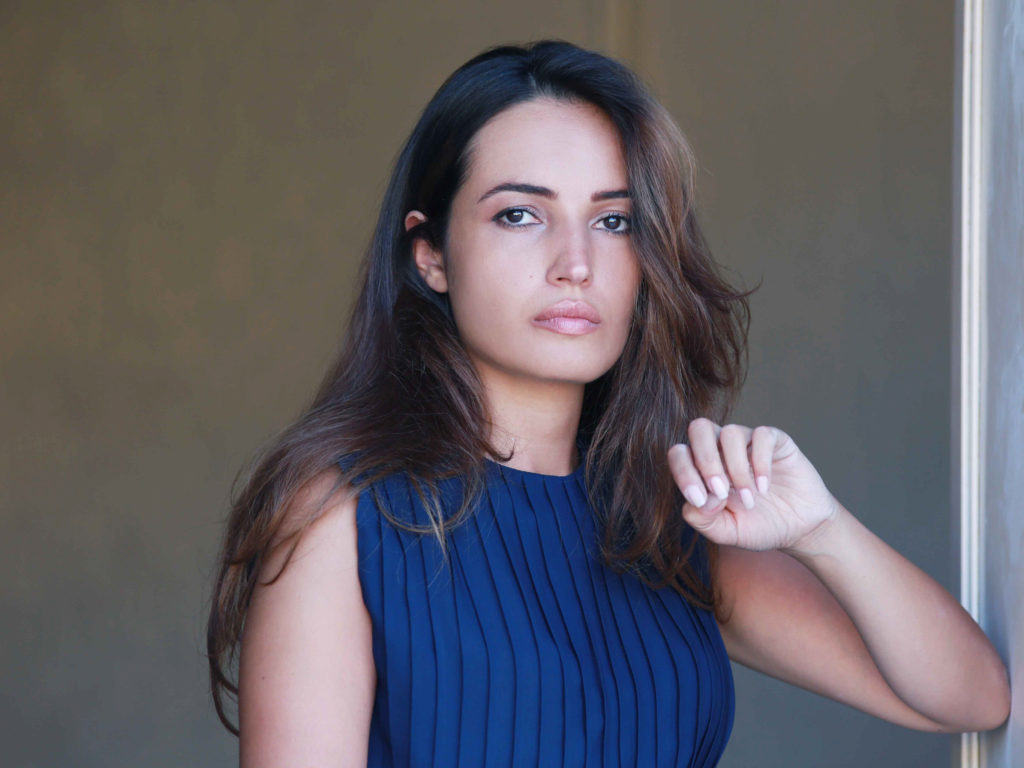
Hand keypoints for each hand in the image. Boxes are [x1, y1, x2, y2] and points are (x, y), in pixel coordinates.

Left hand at [667, 418, 839, 552]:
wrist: (799, 529)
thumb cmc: (758, 526)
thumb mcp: (725, 532)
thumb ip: (702, 520)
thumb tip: (696, 501)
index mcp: (702, 467)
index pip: (679, 453)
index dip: (684, 474)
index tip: (701, 501)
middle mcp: (722, 449)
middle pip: (699, 429)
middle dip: (706, 461)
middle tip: (721, 492)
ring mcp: (748, 443)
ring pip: (730, 432)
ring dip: (736, 469)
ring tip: (749, 498)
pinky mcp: (776, 442)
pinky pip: (763, 435)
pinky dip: (760, 463)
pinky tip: (764, 487)